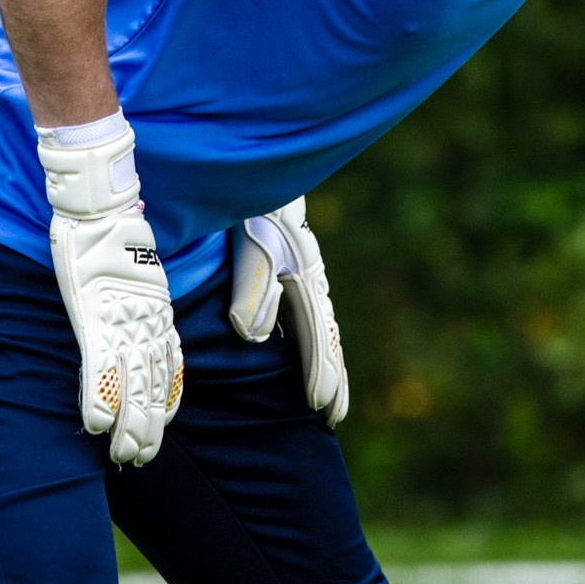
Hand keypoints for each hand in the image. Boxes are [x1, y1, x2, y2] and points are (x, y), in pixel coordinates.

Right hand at [41, 119, 182, 464]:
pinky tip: (96, 423)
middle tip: (140, 458)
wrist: (100, 206)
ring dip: (128, 425)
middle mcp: (144, 323)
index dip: (162, 403)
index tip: (156, 431)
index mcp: (156, 313)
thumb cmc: (113, 234)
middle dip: (147, 427)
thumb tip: (138, 313)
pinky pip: (100, 367)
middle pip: (151, 386)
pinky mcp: (96, 318)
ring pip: (131, 386)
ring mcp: (120, 323)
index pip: (166, 369)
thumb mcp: (137, 271)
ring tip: (125, 455)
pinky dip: (99, 397)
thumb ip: (140, 298)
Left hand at [227, 197, 348, 425]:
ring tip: (332, 400)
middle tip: (334, 416)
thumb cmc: (252, 204)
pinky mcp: (294, 267)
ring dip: (328, 364)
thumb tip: (251, 335)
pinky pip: (311, 313)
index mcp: (304, 274)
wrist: (256, 167)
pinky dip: (317, 341)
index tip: (321, 405)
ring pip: (323, 327)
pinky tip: (313, 354)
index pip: (316, 333)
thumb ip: (253, 285)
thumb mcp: (251, 239)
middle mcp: (310, 277)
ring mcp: (305, 272)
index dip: (320, 371)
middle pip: (327, 336)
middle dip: (332, 377)